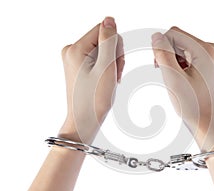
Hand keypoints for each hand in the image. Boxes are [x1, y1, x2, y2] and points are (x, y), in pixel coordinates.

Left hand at [59, 17, 123, 143]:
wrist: (85, 121)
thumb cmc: (94, 99)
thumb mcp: (106, 67)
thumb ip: (109, 41)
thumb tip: (109, 20)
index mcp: (75, 49)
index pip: (103, 30)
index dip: (115, 46)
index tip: (115, 65)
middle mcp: (71, 50)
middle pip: (103, 39)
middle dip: (114, 55)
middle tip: (114, 75)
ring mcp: (74, 58)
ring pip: (104, 49)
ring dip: (113, 63)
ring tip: (112, 79)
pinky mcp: (79, 65)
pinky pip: (99, 58)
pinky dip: (107, 67)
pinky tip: (107, 79)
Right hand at [152, 27, 213, 150]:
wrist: (208, 122)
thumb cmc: (193, 105)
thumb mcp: (173, 79)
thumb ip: (163, 54)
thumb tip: (156, 36)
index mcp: (206, 50)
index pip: (173, 33)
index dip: (161, 47)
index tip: (159, 66)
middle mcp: (211, 49)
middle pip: (178, 39)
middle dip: (167, 54)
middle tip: (167, 74)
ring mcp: (211, 55)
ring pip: (181, 47)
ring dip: (173, 60)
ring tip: (175, 78)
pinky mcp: (208, 62)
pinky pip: (187, 54)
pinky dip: (179, 64)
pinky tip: (181, 77)